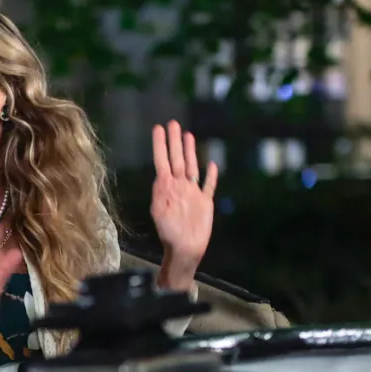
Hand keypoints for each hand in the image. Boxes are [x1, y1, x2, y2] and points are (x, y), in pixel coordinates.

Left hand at [150, 121, 217, 289]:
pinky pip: (209, 185)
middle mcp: (179, 186)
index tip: (158, 128)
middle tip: (173, 123)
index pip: (162, 160)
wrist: (184, 248)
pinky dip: (211, 175)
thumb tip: (160, 178)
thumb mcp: (159, 211)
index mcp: (165, 187)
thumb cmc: (169, 233)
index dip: (160, 144)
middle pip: (177, 158)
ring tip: (188, 135)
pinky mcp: (205, 202)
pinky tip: (212, 164)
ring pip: (192, 166)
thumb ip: (160, 193)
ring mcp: (192, 193)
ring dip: (190, 151)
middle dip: (174, 141)